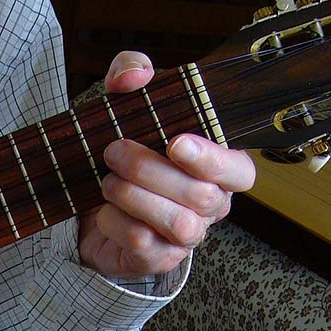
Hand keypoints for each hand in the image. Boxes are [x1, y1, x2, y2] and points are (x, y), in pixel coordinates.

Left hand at [78, 51, 255, 276]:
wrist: (90, 200)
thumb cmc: (126, 148)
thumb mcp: (126, 100)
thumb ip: (132, 73)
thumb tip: (134, 75)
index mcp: (217, 167)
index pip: (240, 170)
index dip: (213, 160)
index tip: (176, 143)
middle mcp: (211, 204)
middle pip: (202, 194)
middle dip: (150, 170)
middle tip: (113, 151)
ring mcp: (187, 236)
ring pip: (178, 222)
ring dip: (134, 196)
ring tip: (107, 181)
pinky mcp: (158, 258)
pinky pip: (144, 243)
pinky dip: (116, 222)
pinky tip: (104, 210)